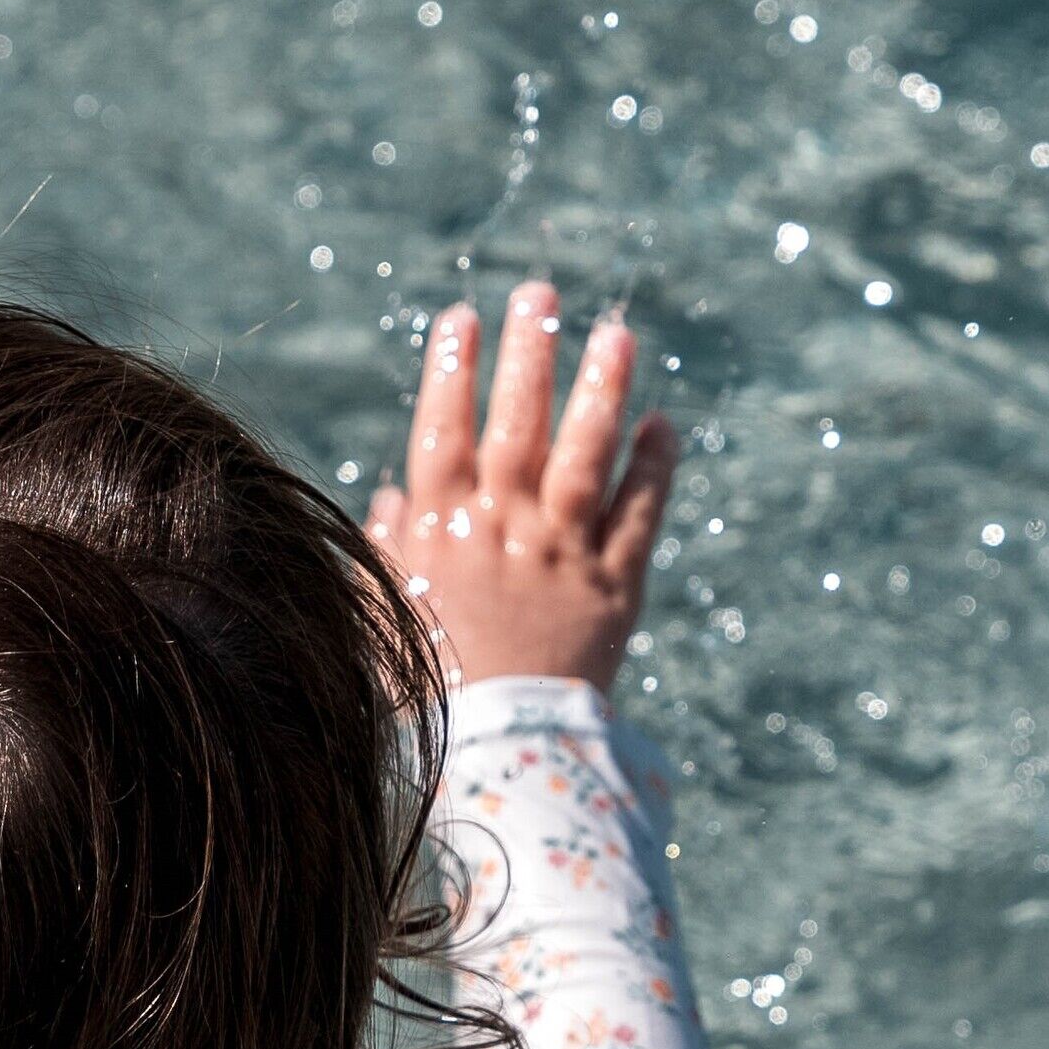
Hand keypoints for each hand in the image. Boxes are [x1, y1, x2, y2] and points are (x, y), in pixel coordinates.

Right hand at [367, 282, 678, 694]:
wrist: (499, 754)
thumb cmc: (432, 691)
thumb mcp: (387, 621)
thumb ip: (388, 555)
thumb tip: (391, 498)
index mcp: (440, 535)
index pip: (442, 432)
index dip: (452, 370)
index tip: (463, 317)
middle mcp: (502, 531)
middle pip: (518, 424)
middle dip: (529, 354)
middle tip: (541, 295)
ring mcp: (562, 554)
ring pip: (586, 454)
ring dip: (602, 389)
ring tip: (616, 333)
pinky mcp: (615, 586)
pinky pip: (640, 513)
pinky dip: (653, 466)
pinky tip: (662, 423)